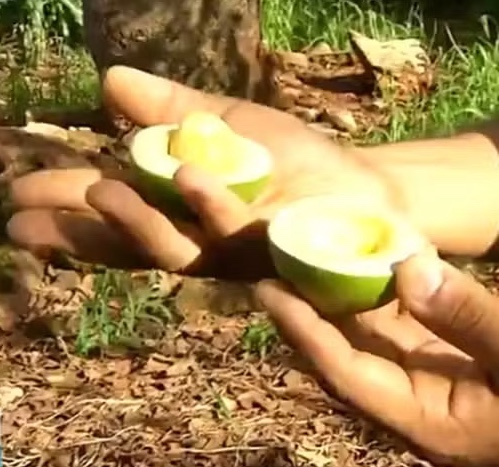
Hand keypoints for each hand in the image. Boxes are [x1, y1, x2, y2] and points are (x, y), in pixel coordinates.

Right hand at [5, 66, 396, 278]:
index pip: (113, 217)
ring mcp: (239, 254)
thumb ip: (172, 110)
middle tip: (20, 217)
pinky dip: (211, 203)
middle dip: (77, 229)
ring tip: (96, 189)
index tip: (16, 199)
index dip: (66, 213)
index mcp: (184, 216)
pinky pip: (241, 230)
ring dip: (134, 221)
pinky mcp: (278, 253)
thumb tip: (108, 81)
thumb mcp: (227, 126)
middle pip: (128, 243)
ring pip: (176, 248)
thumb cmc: (296, 164)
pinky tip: (187, 175)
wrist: (365, 189)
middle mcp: (202, 244)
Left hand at [256, 253, 498, 466]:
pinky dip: (394, 307)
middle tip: (279, 260)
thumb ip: (469, 314)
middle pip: (352, 361)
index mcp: (431, 423)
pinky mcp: (459, 378)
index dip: (305, 331)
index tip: (267, 289)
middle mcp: (422, 412)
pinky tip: (380, 270)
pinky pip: (413, 340)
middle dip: (314, 314)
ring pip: (379, 348)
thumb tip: (405, 268)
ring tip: (314, 256)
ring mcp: (440, 396)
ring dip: (349, 307)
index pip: (348, 374)